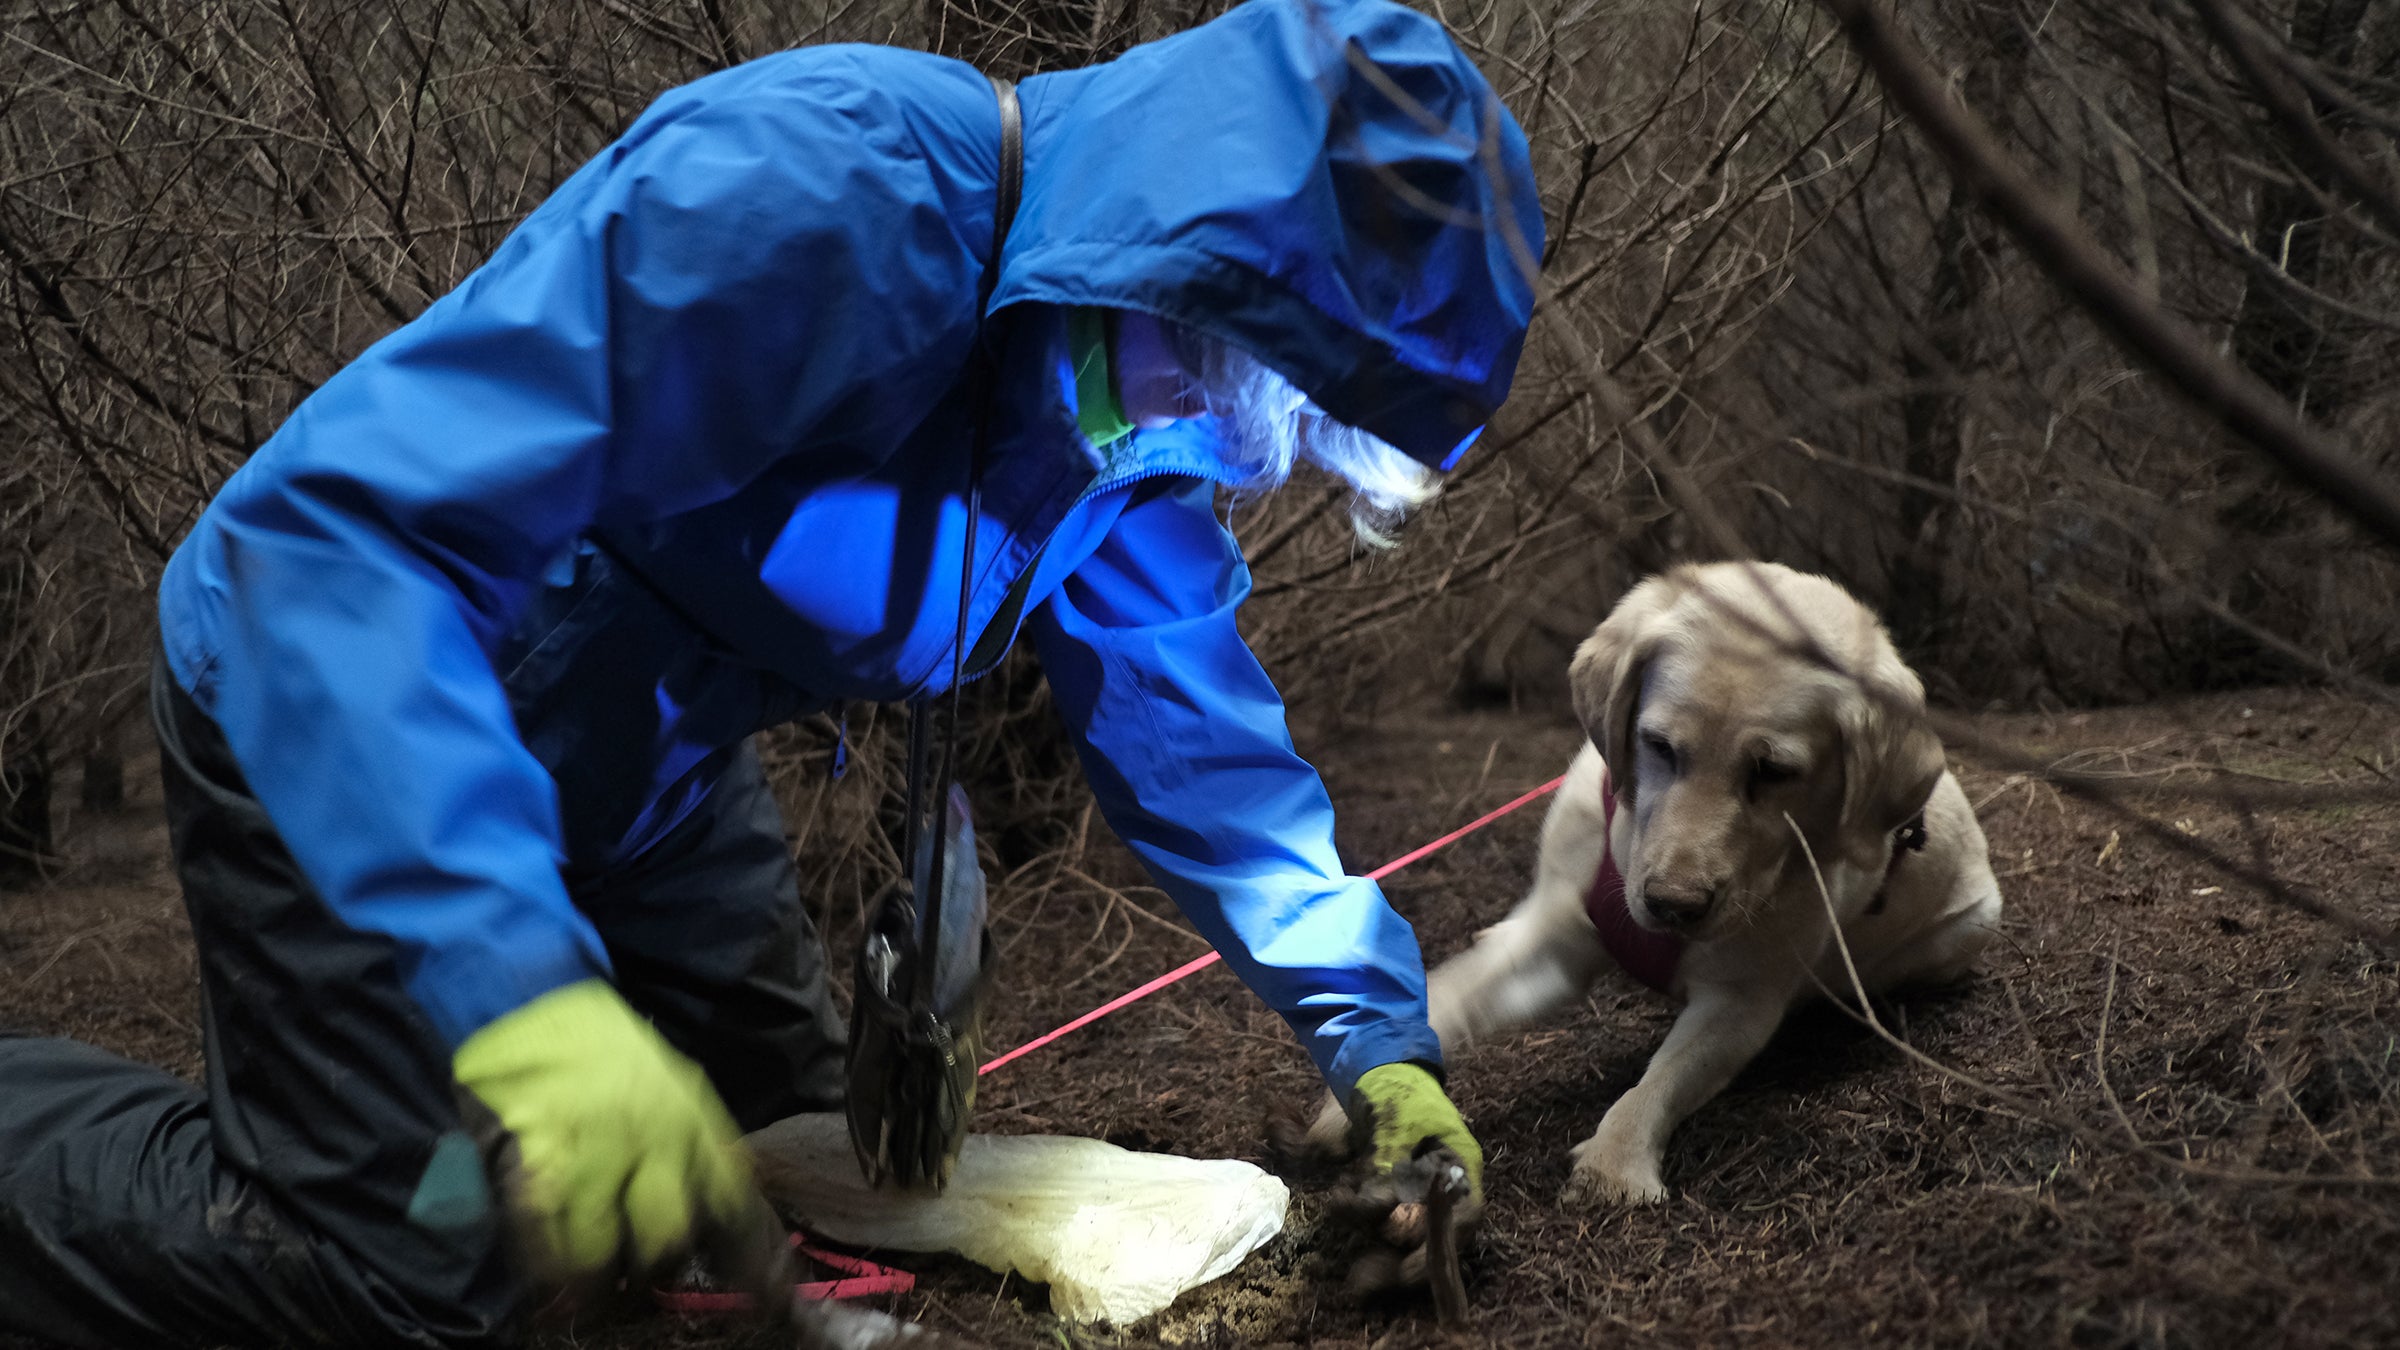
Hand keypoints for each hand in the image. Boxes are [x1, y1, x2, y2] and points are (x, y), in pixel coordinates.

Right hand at [452, 979, 786, 1297]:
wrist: (528, 994)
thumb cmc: (597, 1041)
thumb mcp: (668, 1081)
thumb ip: (690, 1143)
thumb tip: (706, 1208)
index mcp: (692, 1120)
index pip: (734, 1203)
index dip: (752, 1259)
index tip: (770, 1300)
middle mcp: (653, 1139)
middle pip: (664, 1237)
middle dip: (650, 1266)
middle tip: (633, 1277)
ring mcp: (594, 1151)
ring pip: (601, 1249)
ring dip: (590, 1274)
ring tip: (582, 1282)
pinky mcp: (536, 1157)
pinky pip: (543, 1232)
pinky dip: (542, 1256)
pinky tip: (543, 1264)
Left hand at [1336, 1063, 1483, 1304]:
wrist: (1371, 1060)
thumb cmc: (1395, 1086)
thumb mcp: (1394, 1123)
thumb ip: (1387, 1166)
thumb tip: (1377, 1211)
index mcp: (1457, 1167)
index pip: (1462, 1220)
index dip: (1437, 1252)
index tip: (1405, 1272)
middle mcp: (1439, 1185)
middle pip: (1428, 1237)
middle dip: (1397, 1262)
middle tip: (1362, 1282)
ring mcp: (1411, 1187)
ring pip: (1398, 1231)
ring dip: (1372, 1239)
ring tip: (1344, 1228)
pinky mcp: (1384, 1185)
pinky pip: (1376, 1214)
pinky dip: (1357, 1213)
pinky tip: (1339, 1199)